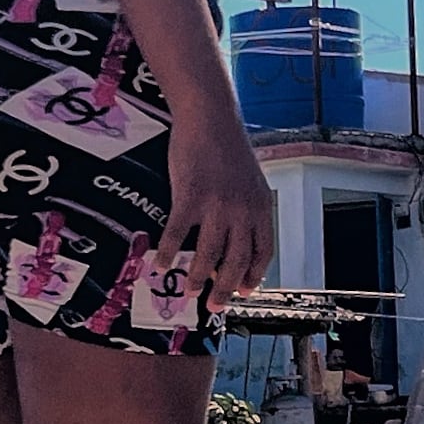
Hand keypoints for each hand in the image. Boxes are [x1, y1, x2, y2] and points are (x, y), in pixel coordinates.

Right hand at [155, 108, 274, 316]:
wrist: (210, 117)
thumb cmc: (227, 147)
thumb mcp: (249, 179)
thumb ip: (247, 208)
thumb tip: (238, 236)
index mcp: (260, 206)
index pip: (263, 251)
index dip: (254, 274)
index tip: (243, 290)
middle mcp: (242, 210)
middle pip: (237, 261)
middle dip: (225, 288)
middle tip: (214, 305)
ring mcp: (216, 205)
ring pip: (208, 254)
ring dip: (198, 277)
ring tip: (189, 290)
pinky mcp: (190, 197)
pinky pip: (177, 234)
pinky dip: (168, 253)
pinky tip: (160, 265)